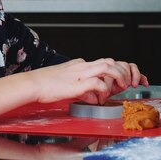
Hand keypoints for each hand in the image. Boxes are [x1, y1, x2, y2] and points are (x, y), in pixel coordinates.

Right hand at [30, 58, 147, 103]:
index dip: (120, 70)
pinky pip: (98, 83)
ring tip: (121, 88)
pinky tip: (99, 99)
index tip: (126, 80)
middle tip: (128, 84)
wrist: (32, 84)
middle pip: (111, 61)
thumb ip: (81, 86)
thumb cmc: (45, 85)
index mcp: (80, 64)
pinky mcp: (76, 84)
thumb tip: (92, 95)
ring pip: (108, 67)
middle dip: (124, 72)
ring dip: (119, 77)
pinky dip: (103, 91)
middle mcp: (82, 66)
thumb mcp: (67, 82)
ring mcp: (80, 73)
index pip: (105, 62)